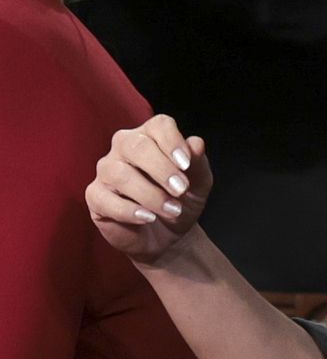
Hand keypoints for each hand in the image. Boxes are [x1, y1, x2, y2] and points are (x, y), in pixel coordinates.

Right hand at [86, 114, 211, 263]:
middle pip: (135, 145)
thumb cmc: (182, 200)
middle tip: (180, 190)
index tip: (187, 165)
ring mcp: (106, 171)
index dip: (172, 141)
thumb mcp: (199, 183)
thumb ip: (198, 163)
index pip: (159, 125)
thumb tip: (196, 144)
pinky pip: (104, 198)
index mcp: (152, 136)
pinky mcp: (95, 196)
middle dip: (161, 169)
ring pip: (119, 173)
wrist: (170, 234)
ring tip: (172, 210)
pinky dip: (129, 210)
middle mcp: (125, 147)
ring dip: (150, 194)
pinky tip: (148, 218)